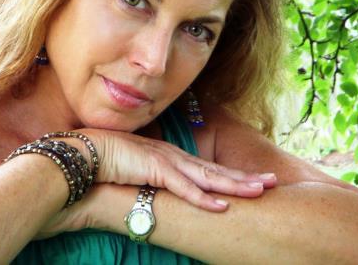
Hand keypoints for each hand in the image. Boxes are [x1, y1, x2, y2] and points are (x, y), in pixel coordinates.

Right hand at [79, 129, 276, 211]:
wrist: (85, 153)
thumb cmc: (107, 161)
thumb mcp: (136, 171)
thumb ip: (151, 179)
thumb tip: (159, 192)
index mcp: (171, 157)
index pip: (207, 168)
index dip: (231, 175)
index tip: (252, 180)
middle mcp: (174, 157)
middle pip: (216, 170)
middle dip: (245, 177)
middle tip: (272, 181)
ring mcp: (166, 162)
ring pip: (208, 177)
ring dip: (234, 185)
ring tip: (260, 190)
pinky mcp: (155, 170)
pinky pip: (184, 188)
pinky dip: (204, 198)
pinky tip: (222, 206)